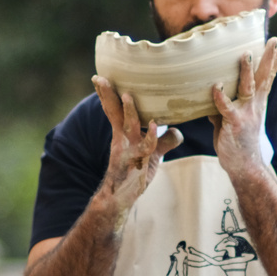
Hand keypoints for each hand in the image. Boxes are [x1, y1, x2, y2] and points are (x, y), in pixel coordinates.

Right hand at [93, 76, 182, 214]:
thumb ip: (165, 141)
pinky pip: (146, 148)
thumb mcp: (152, 154)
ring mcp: (128, 150)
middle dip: (108, 95)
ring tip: (127, 96)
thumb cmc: (134, 173)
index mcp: (122, 134)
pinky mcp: (137, 163)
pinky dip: (152, 137)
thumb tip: (177, 131)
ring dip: (129, 111)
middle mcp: (122, 139)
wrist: (120, 198)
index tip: (99, 77)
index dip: (107, 95)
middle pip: (114, 113)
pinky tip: (157, 127)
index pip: (113, 110)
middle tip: (100, 78)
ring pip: (129, 127)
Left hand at [210, 38, 276, 178]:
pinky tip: (216, 85)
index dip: (275, 60)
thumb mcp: (231, 121)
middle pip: (264, 77)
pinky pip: (225, 107)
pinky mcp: (234, 123)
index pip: (268, 77)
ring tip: (246, 54)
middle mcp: (255, 105)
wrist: (246, 167)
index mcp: (257, 103)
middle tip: (276, 40)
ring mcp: (246, 114)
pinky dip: (220, 96)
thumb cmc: (238, 144)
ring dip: (247, 71)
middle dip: (270, 58)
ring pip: (248, 88)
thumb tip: (211, 98)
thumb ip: (222, 107)